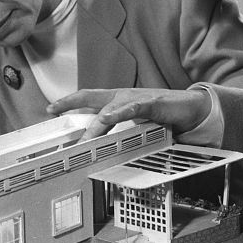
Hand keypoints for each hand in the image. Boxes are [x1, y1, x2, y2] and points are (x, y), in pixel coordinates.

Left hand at [47, 88, 210, 140]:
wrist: (191, 109)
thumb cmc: (164, 116)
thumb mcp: (136, 124)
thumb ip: (120, 131)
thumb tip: (103, 147)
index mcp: (118, 100)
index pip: (89, 98)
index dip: (69, 102)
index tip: (50, 108)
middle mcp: (123, 95)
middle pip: (91, 97)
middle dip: (70, 103)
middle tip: (53, 111)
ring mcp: (137, 98)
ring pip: (110, 108)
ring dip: (96, 125)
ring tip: (85, 139)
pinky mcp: (152, 103)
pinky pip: (133, 108)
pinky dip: (119, 113)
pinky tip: (109, 118)